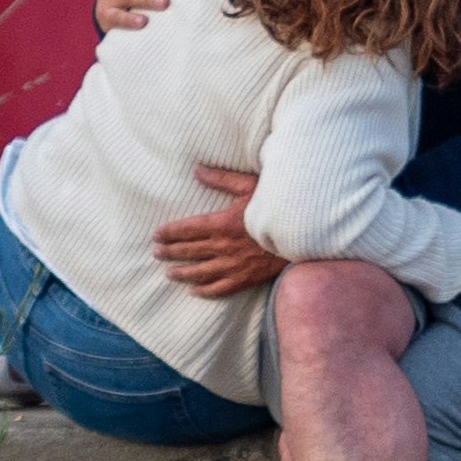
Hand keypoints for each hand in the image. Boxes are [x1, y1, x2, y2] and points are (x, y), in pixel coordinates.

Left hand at [155, 164, 279, 299]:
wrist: (303, 233)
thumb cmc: (279, 206)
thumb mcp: (252, 186)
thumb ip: (223, 179)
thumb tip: (197, 170)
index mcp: (221, 223)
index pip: (185, 229)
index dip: (168, 232)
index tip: (156, 235)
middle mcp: (222, 246)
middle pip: (187, 251)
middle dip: (169, 252)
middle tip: (156, 253)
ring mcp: (232, 265)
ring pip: (198, 272)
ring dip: (180, 273)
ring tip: (169, 273)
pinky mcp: (244, 278)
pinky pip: (218, 288)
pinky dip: (204, 290)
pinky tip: (195, 290)